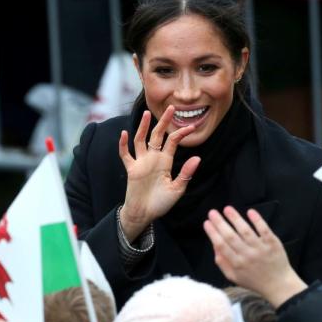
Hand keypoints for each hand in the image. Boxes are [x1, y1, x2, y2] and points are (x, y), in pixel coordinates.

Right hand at [118, 107, 200, 241]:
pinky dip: (123, 144)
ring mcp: (141, 162)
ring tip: (147, 114)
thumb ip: (186, 173)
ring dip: (143, 127)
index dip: (181, 133)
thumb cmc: (161, 203)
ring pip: (141, 140)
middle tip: (171, 107)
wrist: (144, 214)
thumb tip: (198, 157)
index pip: (173, 142)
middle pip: (157, 135)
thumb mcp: (177, 189)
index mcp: (166, 161)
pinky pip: (125, 155)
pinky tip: (124, 134)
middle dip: (164, 122)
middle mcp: (153, 158)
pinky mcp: (131, 169)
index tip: (191, 126)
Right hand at [204, 206, 306, 307]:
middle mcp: (247, 256)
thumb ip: (222, 262)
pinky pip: (264, 230)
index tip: (207, 223)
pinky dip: (257, 221)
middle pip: (231, 237)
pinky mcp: (273, 244)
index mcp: (236, 264)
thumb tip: (214, 245)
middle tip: (212, 212)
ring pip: (246, 231)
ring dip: (235, 218)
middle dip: (220, 223)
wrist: (279, 285)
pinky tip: (250, 212)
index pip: (221, 245)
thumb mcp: (233, 277)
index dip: (213, 233)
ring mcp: (261, 249)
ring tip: (227, 209)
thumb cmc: (254, 280)